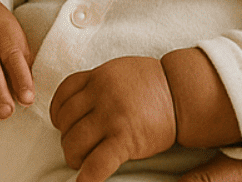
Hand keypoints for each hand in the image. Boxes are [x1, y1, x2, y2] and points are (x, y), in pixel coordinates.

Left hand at [50, 56, 177, 181]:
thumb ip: (98, 82)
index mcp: (99, 76)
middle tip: (78, 144)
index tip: (62, 122)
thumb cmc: (154, 84)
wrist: (183, 93)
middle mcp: (102, 95)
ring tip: (84, 160)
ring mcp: (112, 118)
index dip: (58, 112)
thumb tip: (78, 102)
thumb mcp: (120, 70)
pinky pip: (97, 164)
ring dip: (75, 156)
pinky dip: (88, 177)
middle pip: (66, 122)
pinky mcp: (125, 140)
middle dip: (67, 137)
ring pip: (74, 143)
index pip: (63, 94)